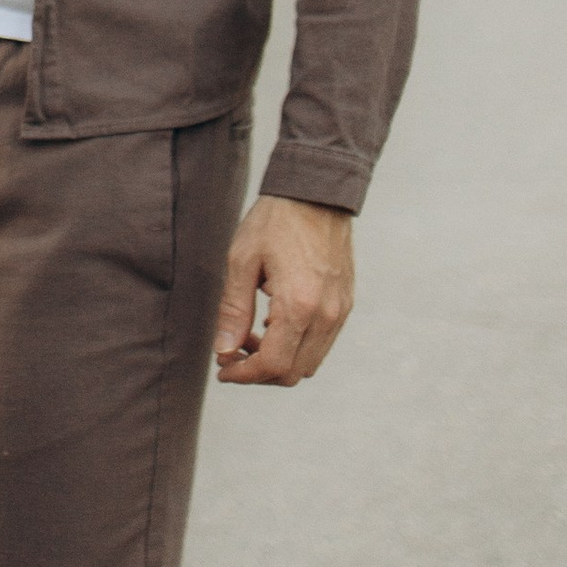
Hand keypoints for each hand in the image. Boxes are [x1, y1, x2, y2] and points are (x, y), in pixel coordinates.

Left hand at [213, 196, 356, 387]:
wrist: (316, 192)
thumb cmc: (276, 221)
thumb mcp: (242, 260)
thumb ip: (233, 310)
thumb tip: (224, 350)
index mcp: (299, 306)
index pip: (272, 365)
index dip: (243, 374)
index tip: (222, 368)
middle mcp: (326, 315)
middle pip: (293, 373)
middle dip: (259, 372)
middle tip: (231, 353)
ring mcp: (340, 311)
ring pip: (309, 362)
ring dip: (278, 360)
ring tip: (251, 336)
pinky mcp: (345, 303)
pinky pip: (321, 343)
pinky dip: (296, 346)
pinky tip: (274, 323)